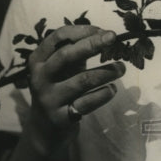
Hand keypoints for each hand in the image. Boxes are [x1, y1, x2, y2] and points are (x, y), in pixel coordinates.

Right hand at [26, 25, 125, 152]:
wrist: (45, 129)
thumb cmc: (59, 88)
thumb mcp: (62, 68)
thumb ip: (77, 52)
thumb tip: (105, 35)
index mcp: (38, 60)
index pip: (58, 37)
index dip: (82, 31)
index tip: (103, 31)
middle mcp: (40, 77)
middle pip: (66, 55)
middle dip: (92, 44)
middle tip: (113, 38)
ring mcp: (49, 98)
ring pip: (82, 80)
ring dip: (106, 71)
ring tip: (121, 68)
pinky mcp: (60, 117)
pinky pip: (87, 103)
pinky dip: (104, 94)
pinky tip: (112, 89)